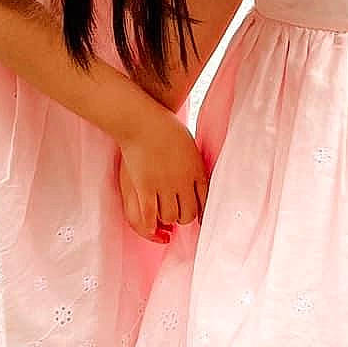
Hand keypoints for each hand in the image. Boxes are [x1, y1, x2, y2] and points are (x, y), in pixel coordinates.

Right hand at [116, 108, 208, 241]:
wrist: (143, 121)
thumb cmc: (166, 127)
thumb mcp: (190, 145)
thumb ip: (194, 163)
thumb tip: (195, 174)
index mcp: (196, 171)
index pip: (204, 202)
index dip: (199, 212)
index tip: (195, 215)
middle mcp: (183, 182)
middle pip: (187, 214)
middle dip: (182, 217)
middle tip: (176, 216)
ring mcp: (164, 186)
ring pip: (169, 216)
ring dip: (166, 219)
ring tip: (162, 216)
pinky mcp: (145, 187)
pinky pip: (150, 215)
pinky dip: (150, 223)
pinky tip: (150, 225)